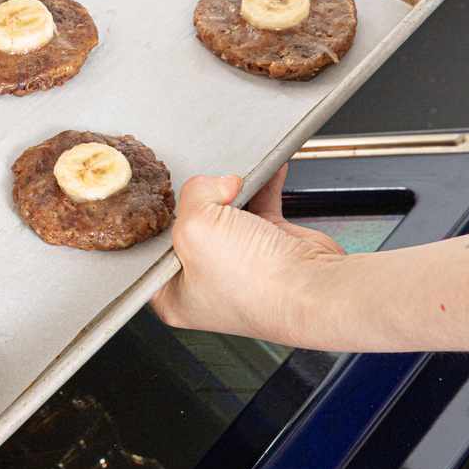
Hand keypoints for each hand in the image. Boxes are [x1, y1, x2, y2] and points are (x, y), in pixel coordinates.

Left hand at [151, 165, 345, 342]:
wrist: (315, 290)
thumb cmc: (258, 285)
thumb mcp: (196, 228)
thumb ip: (194, 194)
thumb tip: (215, 184)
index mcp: (174, 295)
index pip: (152, 250)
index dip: (159, 220)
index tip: (165, 199)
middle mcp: (206, 282)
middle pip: (190, 224)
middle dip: (201, 201)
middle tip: (208, 192)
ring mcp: (239, 265)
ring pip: (225, 213)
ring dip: (233, 191)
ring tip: (236, 181)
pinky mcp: (270, 247)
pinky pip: (259, 206)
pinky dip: (262, 187)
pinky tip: (265, 172)